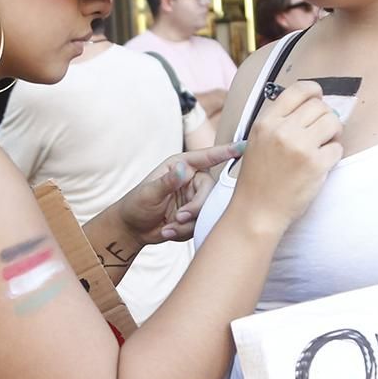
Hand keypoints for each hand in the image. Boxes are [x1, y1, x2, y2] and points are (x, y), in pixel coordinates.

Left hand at [112, 143, 238, 243]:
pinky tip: (168, 231)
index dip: (226, 152)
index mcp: (181, 165)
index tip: (244, 146)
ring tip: (167, 227)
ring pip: (207, 210)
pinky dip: (184, 232)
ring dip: (187, 224)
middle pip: (210, 191)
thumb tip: (183, 170)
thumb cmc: (136, 205)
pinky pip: (201, 224)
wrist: (133, 229)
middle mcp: (192, 179)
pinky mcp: (197, 215)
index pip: (206, 157)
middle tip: (179, 217)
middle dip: (196, 208)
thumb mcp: (148, 193)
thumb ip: (167, 182)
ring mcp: (196, 198)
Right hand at [232, 80, 343, 229]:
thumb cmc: (259, 179)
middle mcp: (282, 130)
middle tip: (323, 132)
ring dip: (334, 133)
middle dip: (326, 116)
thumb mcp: (258, 141)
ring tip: (325, 145)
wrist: (257, 211)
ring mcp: (300, 147)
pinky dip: (334, 155)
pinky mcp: (315, 165)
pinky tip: (321, 164)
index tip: (319, 98)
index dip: (314, 91)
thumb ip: (279, 122)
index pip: (298, 90)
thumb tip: (314, 106)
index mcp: (266, 122)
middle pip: (319, 106)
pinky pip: (338, 147)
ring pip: (333, 122)